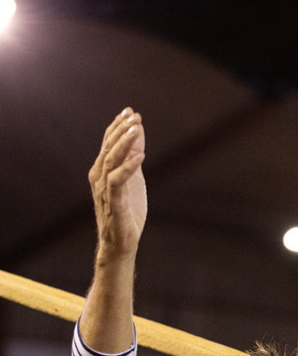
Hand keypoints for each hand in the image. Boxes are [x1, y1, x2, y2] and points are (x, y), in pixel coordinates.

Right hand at [88, 108, 146, 258]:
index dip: (117, 126)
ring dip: (124, 143)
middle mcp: (99, 177)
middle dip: (121, 130)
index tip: (130, 111)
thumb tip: (138, 132)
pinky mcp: (114, 203)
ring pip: (110, 160)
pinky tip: (141, 156)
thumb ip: (133, 157)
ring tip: (136, 128)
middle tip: (134, 115)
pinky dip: (128, 167)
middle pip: (108, 147)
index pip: (107, 142)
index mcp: (102, 170)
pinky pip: (117, 181)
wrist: (120, 243)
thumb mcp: (133, 179)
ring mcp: (105, 190)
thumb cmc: (126, 212)